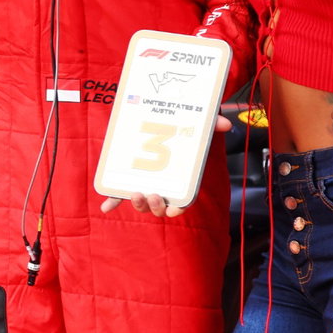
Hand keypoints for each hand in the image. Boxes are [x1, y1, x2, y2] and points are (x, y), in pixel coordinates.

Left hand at [98, 114, 232, 216]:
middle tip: (152, 195)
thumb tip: (226, 124)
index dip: (179, 208)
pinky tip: (106, 206)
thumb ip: (210, 125)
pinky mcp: (127, 180)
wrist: (154, 122)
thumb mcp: (195, 126)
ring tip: (135, 192)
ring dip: (138, 204)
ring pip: (142, 204)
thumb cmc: (179, 131)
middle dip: (156, 206)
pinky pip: (119, 195)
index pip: (182, 201)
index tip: (174, 210)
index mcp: (180, 181)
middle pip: (160, 207)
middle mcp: (162, 187)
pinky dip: (113, 202)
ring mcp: (145, 185)